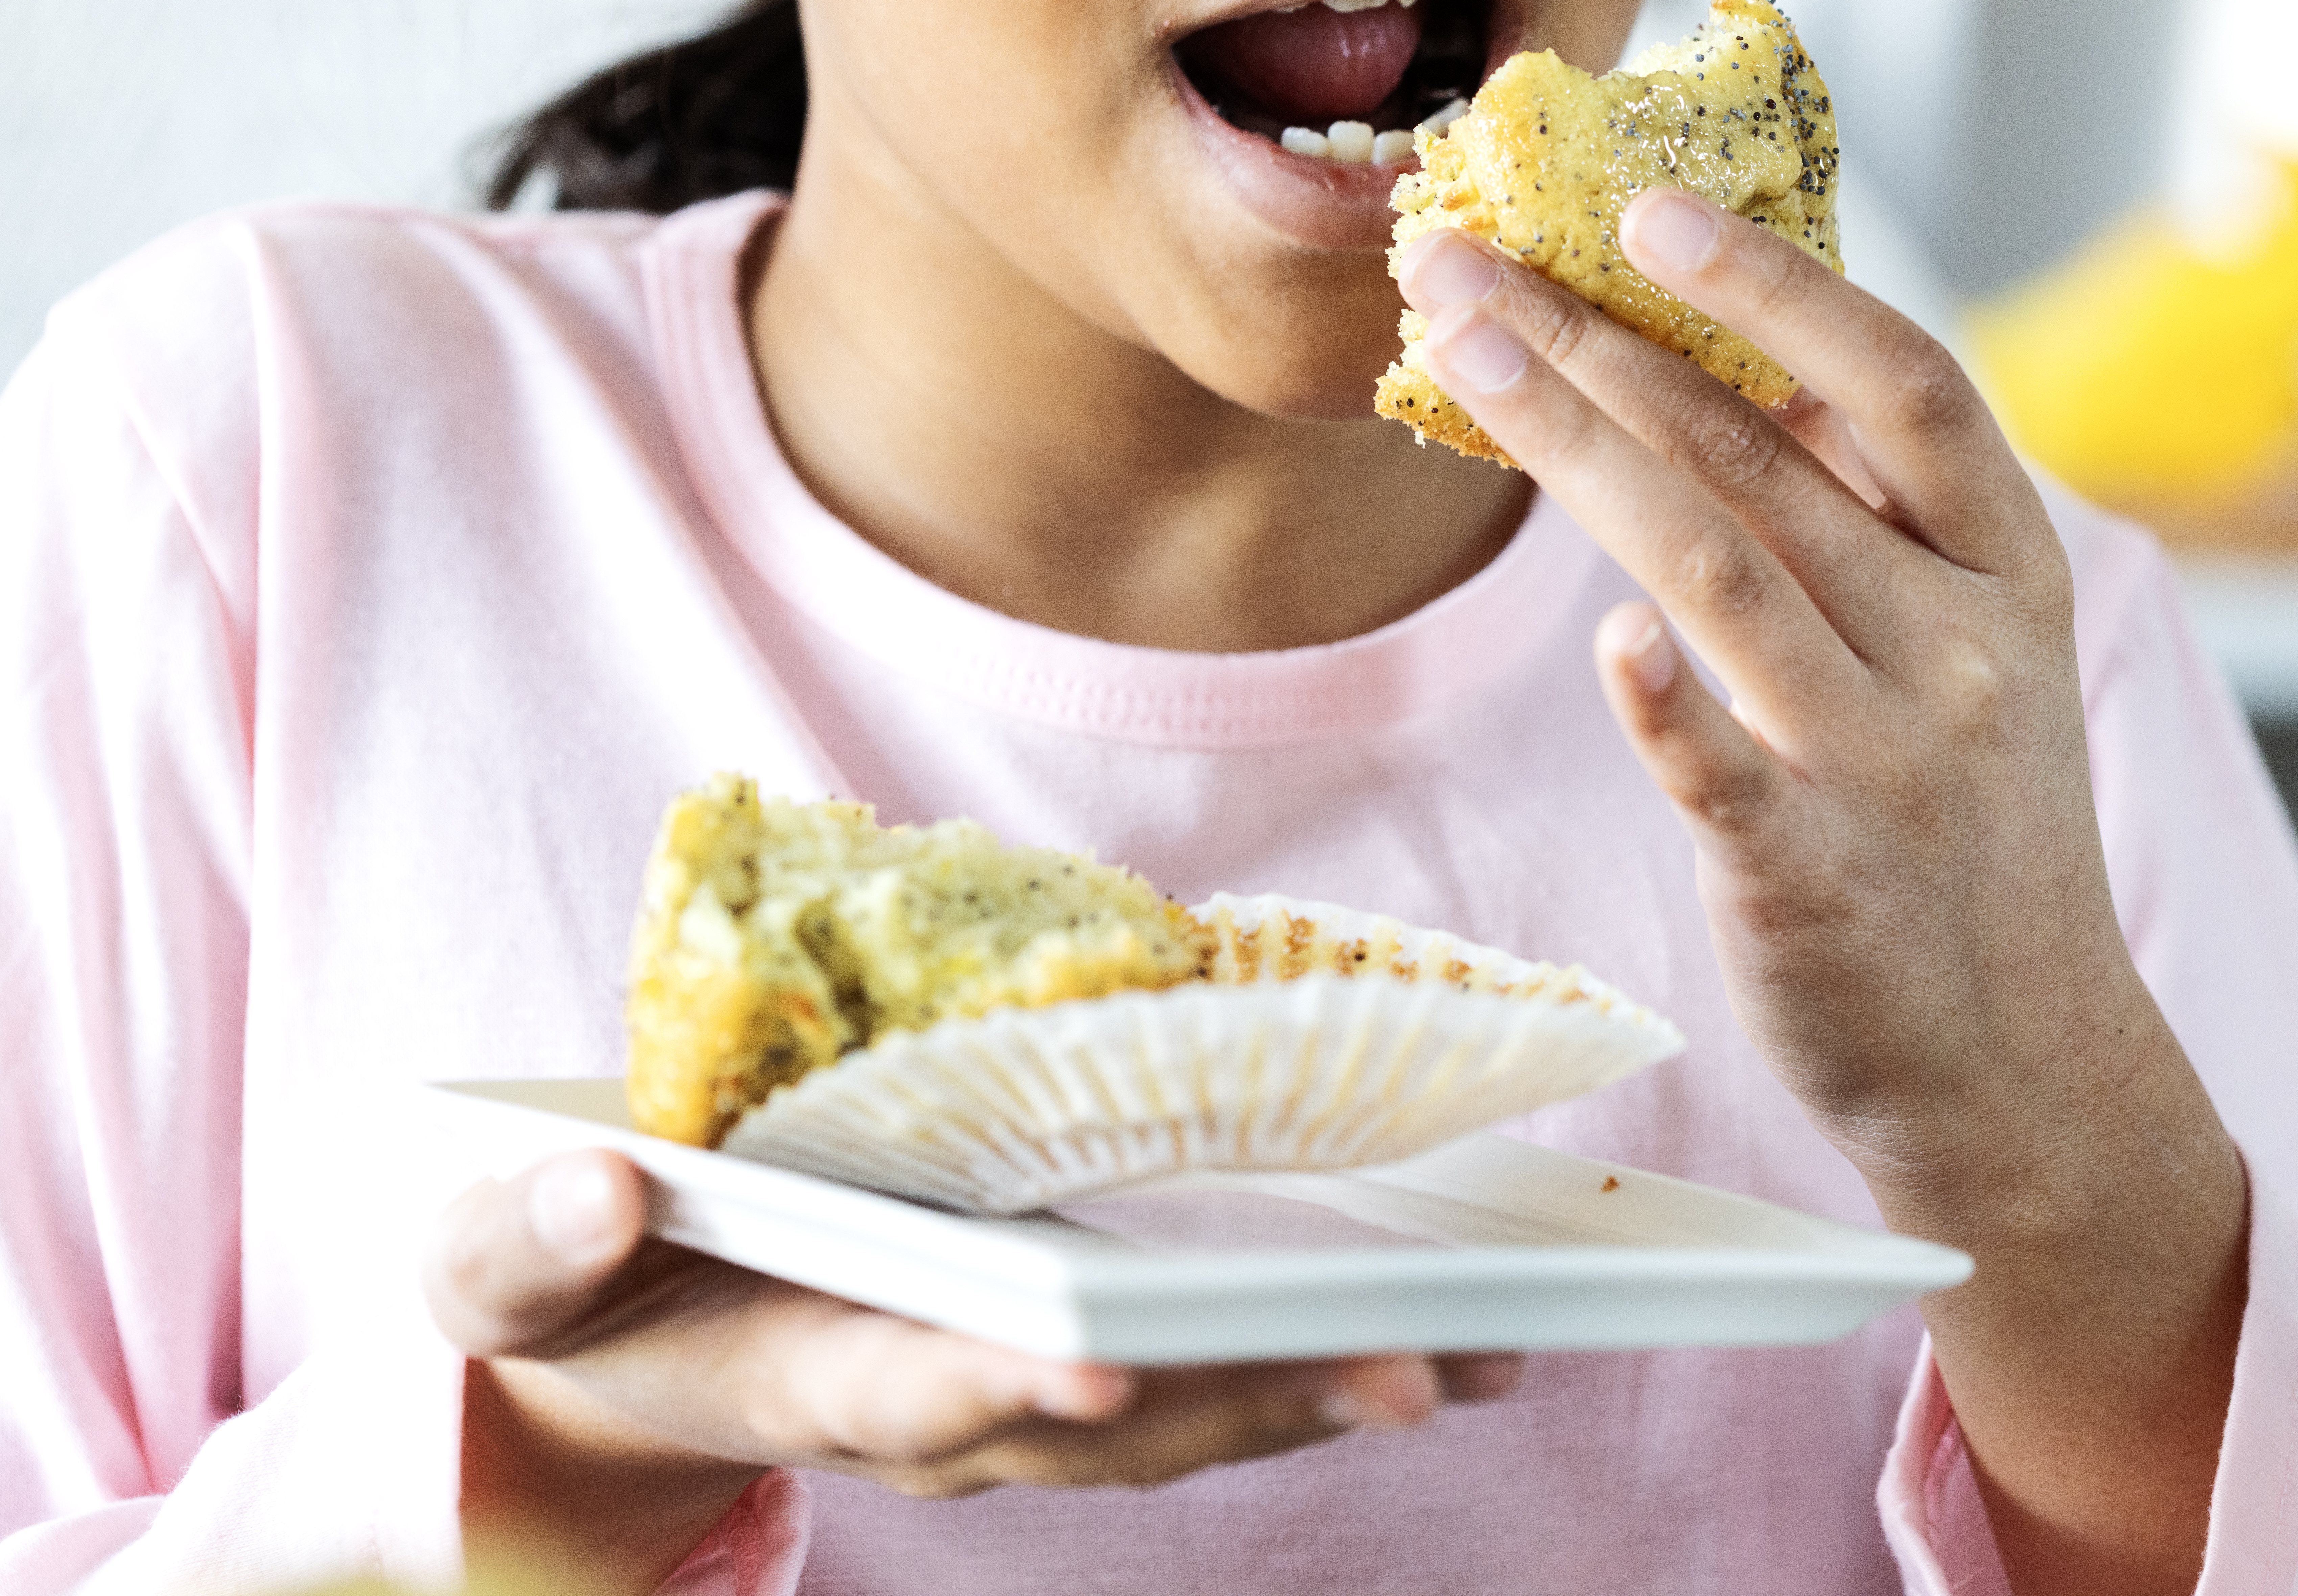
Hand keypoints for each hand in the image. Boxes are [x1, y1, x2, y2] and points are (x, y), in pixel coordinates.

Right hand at [427, 1151, 1518, 1594]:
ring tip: (1480, 1358)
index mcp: (800, 1372)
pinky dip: (1308, 1364)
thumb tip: (598, 1195)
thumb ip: (529, 1242)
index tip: (1105, 1367)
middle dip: (1248, 1403)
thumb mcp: (499, 1265)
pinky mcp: (1054, 1362)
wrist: (616, 1347)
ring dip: (1319, 1391)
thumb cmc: (568, 1293)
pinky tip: (1441, 1337)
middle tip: (1409, 1369)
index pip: (917, 1390)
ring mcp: (1003, 1399)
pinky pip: (1195, 1381)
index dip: (1010, 1384)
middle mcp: (928, 1408)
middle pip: (1103, 1419)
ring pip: (1178, 1416)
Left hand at [1397, 197, 2245, 1595]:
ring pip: (1716, 575)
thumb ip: (1880, 528)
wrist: (2030, 1067)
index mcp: (2007, 577)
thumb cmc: (1971, 835)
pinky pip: (1725, 774)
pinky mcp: (1814, 884)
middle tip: (1462, 260)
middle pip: (1760, 458)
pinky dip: (1669, 705)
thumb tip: (1751, 375)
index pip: (1903, 385)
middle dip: (1595, 343)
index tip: (1651, 210)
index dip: (1778, 287)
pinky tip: (1607, 638)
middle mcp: (1956, 653)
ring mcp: (1886, 770)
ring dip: (1578, 450)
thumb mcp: (1980, 657)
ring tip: (1460, 354)